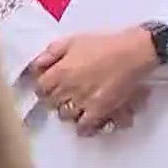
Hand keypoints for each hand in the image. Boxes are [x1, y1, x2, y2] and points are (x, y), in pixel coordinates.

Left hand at [29, 29, 156, 135]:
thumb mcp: (73, 40)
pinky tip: (86, 120)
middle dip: (55, 99)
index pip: (40, 88)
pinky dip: (82, 126)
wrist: (132, 53)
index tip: (49, 87)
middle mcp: (67, 89)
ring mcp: (82, 102)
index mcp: (59, 71)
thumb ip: (51, 53)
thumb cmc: (103, 44)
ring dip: (68, 111)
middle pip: (51, 103)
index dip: (43, 88)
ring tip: (77, 105)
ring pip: (65, 115)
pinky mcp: (98, 111)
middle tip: (64, 95)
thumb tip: (36, 66)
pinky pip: (84, 126)